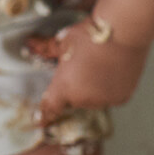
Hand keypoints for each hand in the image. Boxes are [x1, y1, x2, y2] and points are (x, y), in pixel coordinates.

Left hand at [34, 15, 149, 124]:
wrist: (122, 32)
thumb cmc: (90, 34)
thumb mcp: (64, 41)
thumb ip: (48, 49)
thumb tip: (31, 44)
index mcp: (64, 86)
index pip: (50, 107)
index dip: (44, 115)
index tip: (40, 121)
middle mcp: (83, 99)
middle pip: (73, 100)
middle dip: (74, 88)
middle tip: (80, 68)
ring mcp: (104, 100)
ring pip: (92, 100)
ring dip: (91, 90)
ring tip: (98, 66)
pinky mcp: (121, 98)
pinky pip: (109, 97)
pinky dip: (108, 89)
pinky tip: (111, 70)